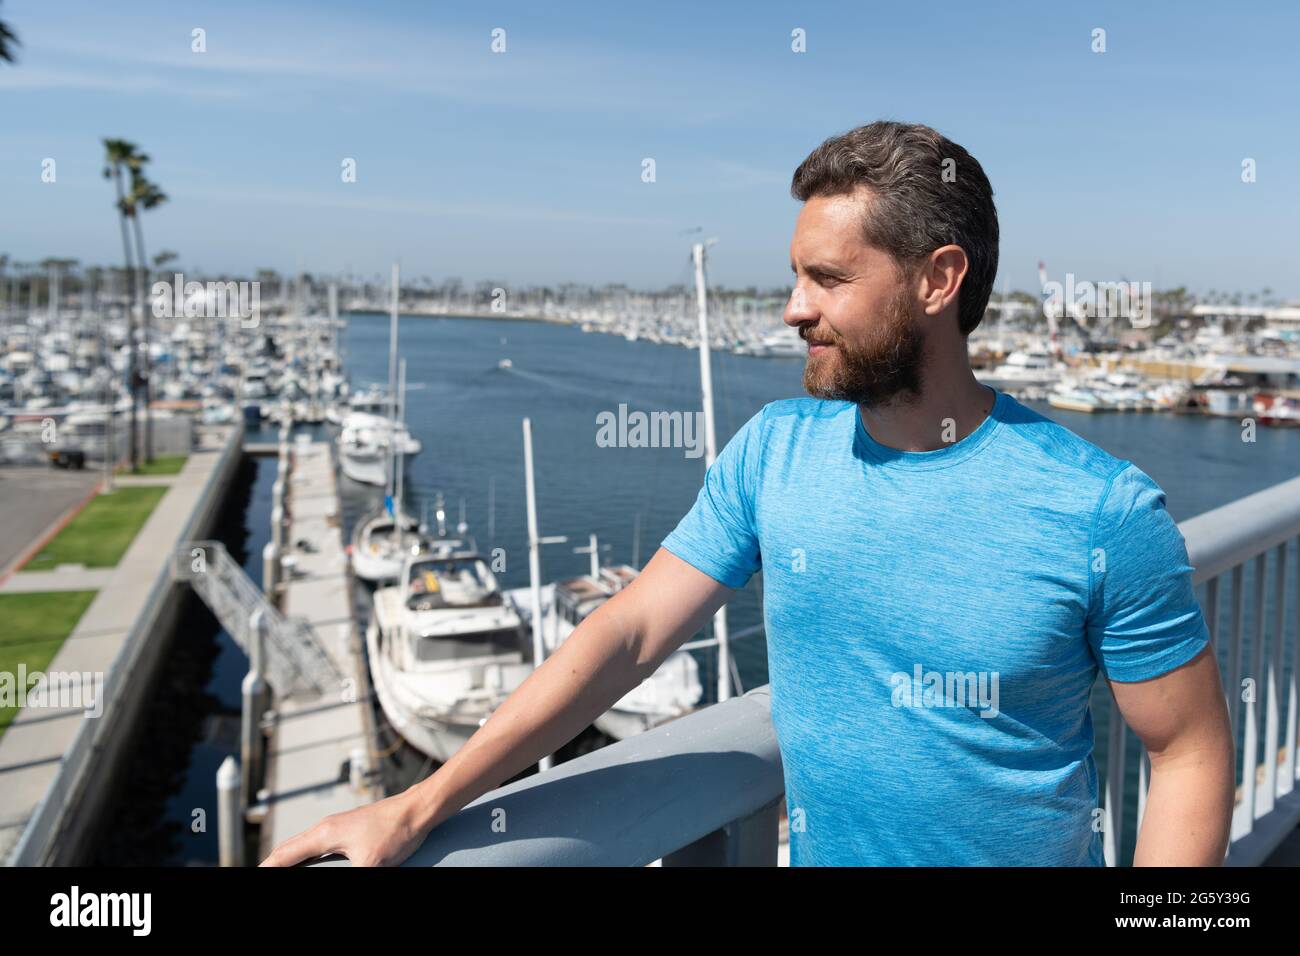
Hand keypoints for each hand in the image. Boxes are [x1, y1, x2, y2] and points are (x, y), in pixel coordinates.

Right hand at [259, 791, 428, 866]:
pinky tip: (311, 862)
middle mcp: (326, 827)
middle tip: (262, 873)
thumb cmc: (396, 832)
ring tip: (279, 869)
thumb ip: (350, 879)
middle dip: (273, 864)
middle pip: (289, 848)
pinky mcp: (350, 829)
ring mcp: (338, 826)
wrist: (418, 810)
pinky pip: (318, 844)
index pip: (284, 855)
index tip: (256, 875)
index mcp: (324, 834)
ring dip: (289, 859)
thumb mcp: (369, 865)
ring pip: (303, 845)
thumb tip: (339, 879)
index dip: (267, 868)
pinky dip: (306, 854)